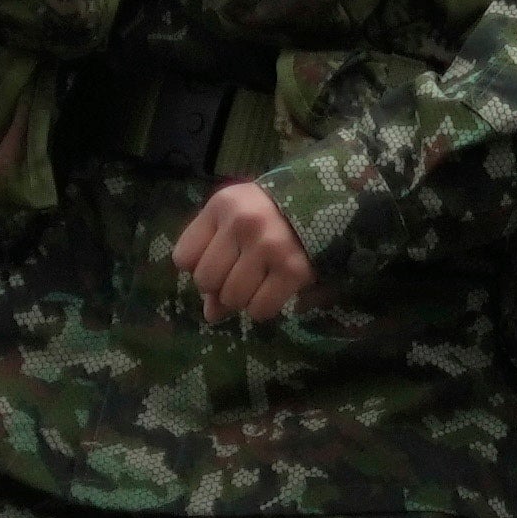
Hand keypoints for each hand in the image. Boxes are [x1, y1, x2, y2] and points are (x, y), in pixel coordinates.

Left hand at [174, 183, 313, 324]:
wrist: (332, 202)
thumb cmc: (274, 212)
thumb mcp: (237, 222)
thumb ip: (215, 260)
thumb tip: (211, 315)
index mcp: (223, 205)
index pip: (184, 258)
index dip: (199, 265)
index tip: (221, 258)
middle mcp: (244, 223)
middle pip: (206, 281)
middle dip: (220, 285)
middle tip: (243, 273)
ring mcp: (270, 246)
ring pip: (232, 298)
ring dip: (243, 298)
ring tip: (261, 282)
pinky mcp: (294, 269)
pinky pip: (261, 308)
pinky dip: (264, 308)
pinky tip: (275, 291)